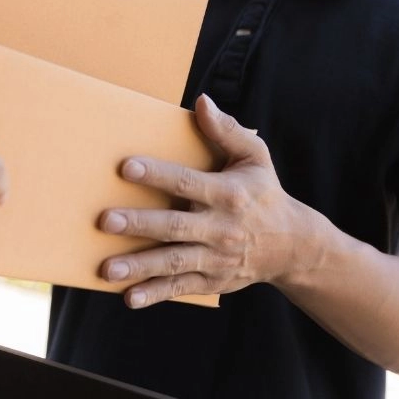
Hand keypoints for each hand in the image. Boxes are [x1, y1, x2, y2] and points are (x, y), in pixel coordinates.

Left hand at [99, 94, 313, 307]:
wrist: (293, 246)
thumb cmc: (264, 192)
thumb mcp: (254, 157)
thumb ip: (227, 131)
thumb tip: (202, 102)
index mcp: (229, 194)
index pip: (188, 182)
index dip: (158, 174)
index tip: (125, 167)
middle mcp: (222, 228)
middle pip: (176, 226)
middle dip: (140, 224)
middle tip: (105, 220)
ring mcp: (217, 258)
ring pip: (174, 262)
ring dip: (140, 266)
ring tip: (107, 268)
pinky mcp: (213, 281)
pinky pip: (181, 287)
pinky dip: (156, 294)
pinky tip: (129, 297)